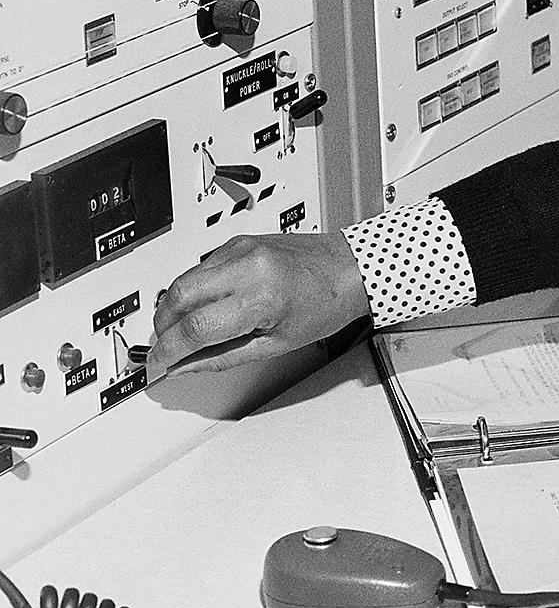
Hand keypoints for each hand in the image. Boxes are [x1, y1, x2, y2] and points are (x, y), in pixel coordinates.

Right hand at [149, 233, 370, 379]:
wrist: (351, 268)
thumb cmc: (328, 303)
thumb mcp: (278, 345)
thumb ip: (223, 357)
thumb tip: (185, 366)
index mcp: (261, 297)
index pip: (194, 328)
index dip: (169, 352)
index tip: (158, 365)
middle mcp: (247, 267)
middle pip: (177, 299)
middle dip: (163, 328)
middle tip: (167, 348)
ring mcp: (241, 249)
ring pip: (183, 280)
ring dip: (173, 309)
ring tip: (184, 331)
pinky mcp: (239, 241)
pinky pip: (200, 267)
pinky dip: (192, 290)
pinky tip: (203, 306)